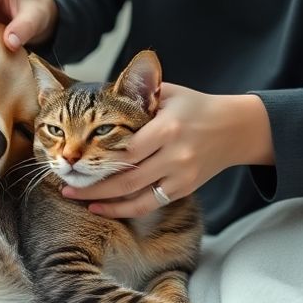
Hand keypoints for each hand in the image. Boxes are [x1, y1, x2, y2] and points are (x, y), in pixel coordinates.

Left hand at [62, 85, 273, 216]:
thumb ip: (137, 95)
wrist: (236, 128)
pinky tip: (101, 207)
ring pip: (135, 196)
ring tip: (76, 197)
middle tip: (66, 184)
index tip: (75, 159)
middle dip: (92, 184)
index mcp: (167, 128)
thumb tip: (99, 93)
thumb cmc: (195, 106)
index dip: (99, 158)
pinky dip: (123, 209)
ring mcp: (181, 175)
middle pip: (126, 177)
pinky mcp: (184, 189)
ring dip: (103, 201)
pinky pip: (149, 204)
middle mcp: (175, 155)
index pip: (126, 149)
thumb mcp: (168, 93)